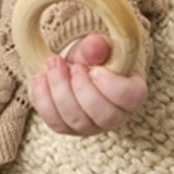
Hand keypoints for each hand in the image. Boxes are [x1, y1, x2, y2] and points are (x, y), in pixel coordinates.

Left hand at [30, 34, 147, 136]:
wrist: (82, 66)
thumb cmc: (98, 57)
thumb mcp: (101, 46)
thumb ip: (98, 46)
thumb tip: (94, 45)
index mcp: (132, 93)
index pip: (129, 98)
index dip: (111, 86)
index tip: (94, 70)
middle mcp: (115, 116)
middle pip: (102, 115)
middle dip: (82, 89)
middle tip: (72, 66)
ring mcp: (91, 126)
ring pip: (76, 120)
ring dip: (60, 91)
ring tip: (53, 63)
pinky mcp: (68, 128)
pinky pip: (55, 122)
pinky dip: (44, 100)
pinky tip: (41, 78)